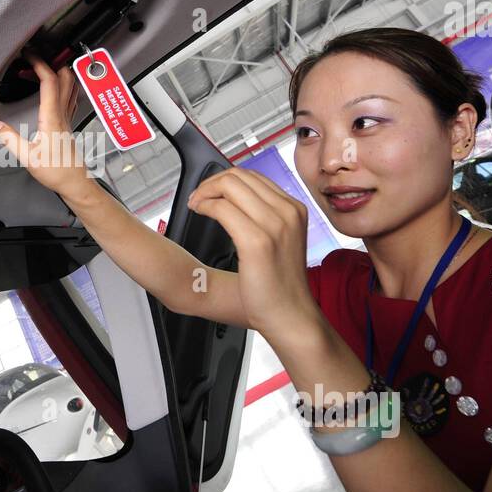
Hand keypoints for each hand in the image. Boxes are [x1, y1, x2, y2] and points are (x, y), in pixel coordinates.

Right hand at [0, 50, 90, 196]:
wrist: (75, 182)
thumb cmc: (56, 172)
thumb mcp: (27, 157)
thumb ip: (10, 139)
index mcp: (52, 118)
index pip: (49, 82)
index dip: (40, 65)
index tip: (29, 56)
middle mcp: (63, 114)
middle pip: (65, 77)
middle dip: (51, 62)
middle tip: (34, 59)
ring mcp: (68, 117)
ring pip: (70, 85)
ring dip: (59, 72)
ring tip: (42, 69)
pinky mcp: (69, 123)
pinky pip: (70, 97)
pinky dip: (62, 86)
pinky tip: (54, 90)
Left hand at [186, 168, 323, 349]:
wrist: (291, 316)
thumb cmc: (281, 286)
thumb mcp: (282, 241)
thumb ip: (266, 218)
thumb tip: (235, 199)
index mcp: (294, 209)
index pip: (253, 176)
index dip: (225, 180)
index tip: (211, 193)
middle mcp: (288, 211)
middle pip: (239, 175)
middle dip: (211, 183)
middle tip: (198, 199)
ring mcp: (275, 225)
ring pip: (230, 186)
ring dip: (205, 192)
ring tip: (196, 206)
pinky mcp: (257, 241)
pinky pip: (223, 209)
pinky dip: (206, 206)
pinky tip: (200, 214)